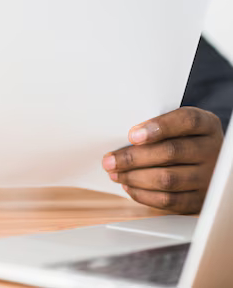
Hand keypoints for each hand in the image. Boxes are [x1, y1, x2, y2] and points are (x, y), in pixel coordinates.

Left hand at [102, 107, 223, 212]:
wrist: (209, 162)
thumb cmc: (183, 140)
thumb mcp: (177, 126)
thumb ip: (156, 127)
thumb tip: (125, 140)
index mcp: (206, 125)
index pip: (186, 121)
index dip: (158, 127)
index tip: (132, 135)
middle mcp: (212, 150)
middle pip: (171, 152)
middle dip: (133, 158)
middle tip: (109, 161)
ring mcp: (209, 177)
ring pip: (167, 179)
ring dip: (134, 178)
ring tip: (115, 174)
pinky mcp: (200, 200)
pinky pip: (169, 201)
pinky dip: (144, 195)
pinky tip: (129, 187)